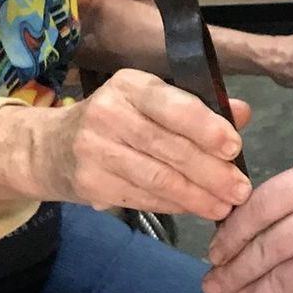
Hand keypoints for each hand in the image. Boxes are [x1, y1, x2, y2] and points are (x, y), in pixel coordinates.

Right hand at [40, 68, 251, 219]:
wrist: (49, 148)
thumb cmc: (114, 121)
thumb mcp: (149, 102)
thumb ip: (196, 107)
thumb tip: (242, 113)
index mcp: (130, 85)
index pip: (173, 105)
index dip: (206, 128)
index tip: (234, 148)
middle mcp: (109, 113)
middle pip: (168, 147)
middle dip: (210, 172)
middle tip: (240, 190)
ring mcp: (95, 149)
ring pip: (157, 177)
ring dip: (196, 196)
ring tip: (224, 206)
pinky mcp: (90, 183)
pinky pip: (142, 197)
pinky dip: (173, 205)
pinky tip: (194, 208)